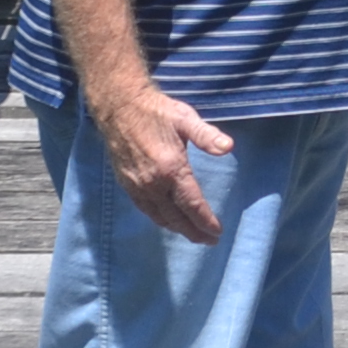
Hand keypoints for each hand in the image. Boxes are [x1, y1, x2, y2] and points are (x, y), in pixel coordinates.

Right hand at [94, 78, 233, 242]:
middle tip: (210, 240)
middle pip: (177, 218)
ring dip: (177, 229)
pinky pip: (146, 210)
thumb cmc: (156, 111)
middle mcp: (153, 184)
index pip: (192, 205)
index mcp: (171, 169)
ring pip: (160, 217)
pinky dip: (160, 220)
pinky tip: (168, 220)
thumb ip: (206, 135)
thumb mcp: (185, 119)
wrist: (119, 107)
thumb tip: (228, 146)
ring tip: (193, 234)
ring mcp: (137, 186)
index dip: (205, 221)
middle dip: (194, 232)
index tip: (217, 233)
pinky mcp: (127, 185)